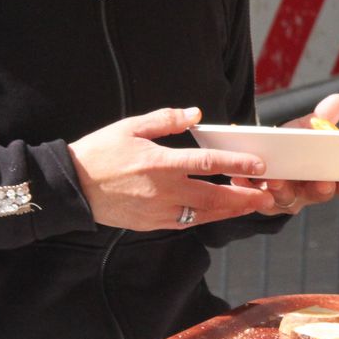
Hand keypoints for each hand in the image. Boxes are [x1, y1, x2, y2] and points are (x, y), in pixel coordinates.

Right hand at [69, 107, 272, 230]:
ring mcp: (158, 211)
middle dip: (243, 197)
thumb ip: (166, 119)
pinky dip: (206, 218)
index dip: (236, 164)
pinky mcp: (151, 223)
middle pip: (213, 196)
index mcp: (160, 163)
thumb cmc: (100, 153)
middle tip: (266, 195)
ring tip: (251, 206)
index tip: (258, 165)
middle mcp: (163, 190)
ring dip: (230, 211)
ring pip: (203, 214)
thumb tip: (195, 114)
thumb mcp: (131, 126)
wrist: (72, 187)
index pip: (208, 163)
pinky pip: (186, 223)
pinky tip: (218, 213)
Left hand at [231, 94, 338, 213]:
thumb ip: (320, 119)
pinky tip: (249, 181)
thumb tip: (338, 99)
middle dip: (322, 189)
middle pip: (320, 194)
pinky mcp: (263, 201)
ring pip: (289, 200)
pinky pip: (260, 200)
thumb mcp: (303, 130)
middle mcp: (308, 191)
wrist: (256, 155)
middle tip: (322, 183)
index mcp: (326, 175)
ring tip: (277, 179)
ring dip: (284, 190)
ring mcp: (287, 199)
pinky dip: (255, 191)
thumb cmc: (287, 146)